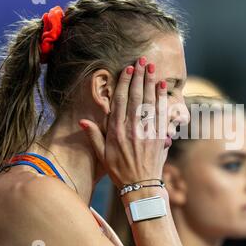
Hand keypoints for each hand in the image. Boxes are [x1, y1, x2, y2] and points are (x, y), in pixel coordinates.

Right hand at [79, 57, 167, 190]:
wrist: (141, 186)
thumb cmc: (120, 171)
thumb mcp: (102, 155)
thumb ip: (94, 136)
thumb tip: (83, 121)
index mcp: (116, 131)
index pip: (120, 101)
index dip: (124, 83)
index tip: (127, 69)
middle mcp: (132, 128)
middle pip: (136, 96)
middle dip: (139, 76)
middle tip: (142, 60)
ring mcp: (147, 131)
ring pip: (149, 101)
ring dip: (151, 82)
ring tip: (152, 67)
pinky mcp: (159, 135)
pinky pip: (161, 112)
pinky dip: (162, 98)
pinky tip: (162, 86)